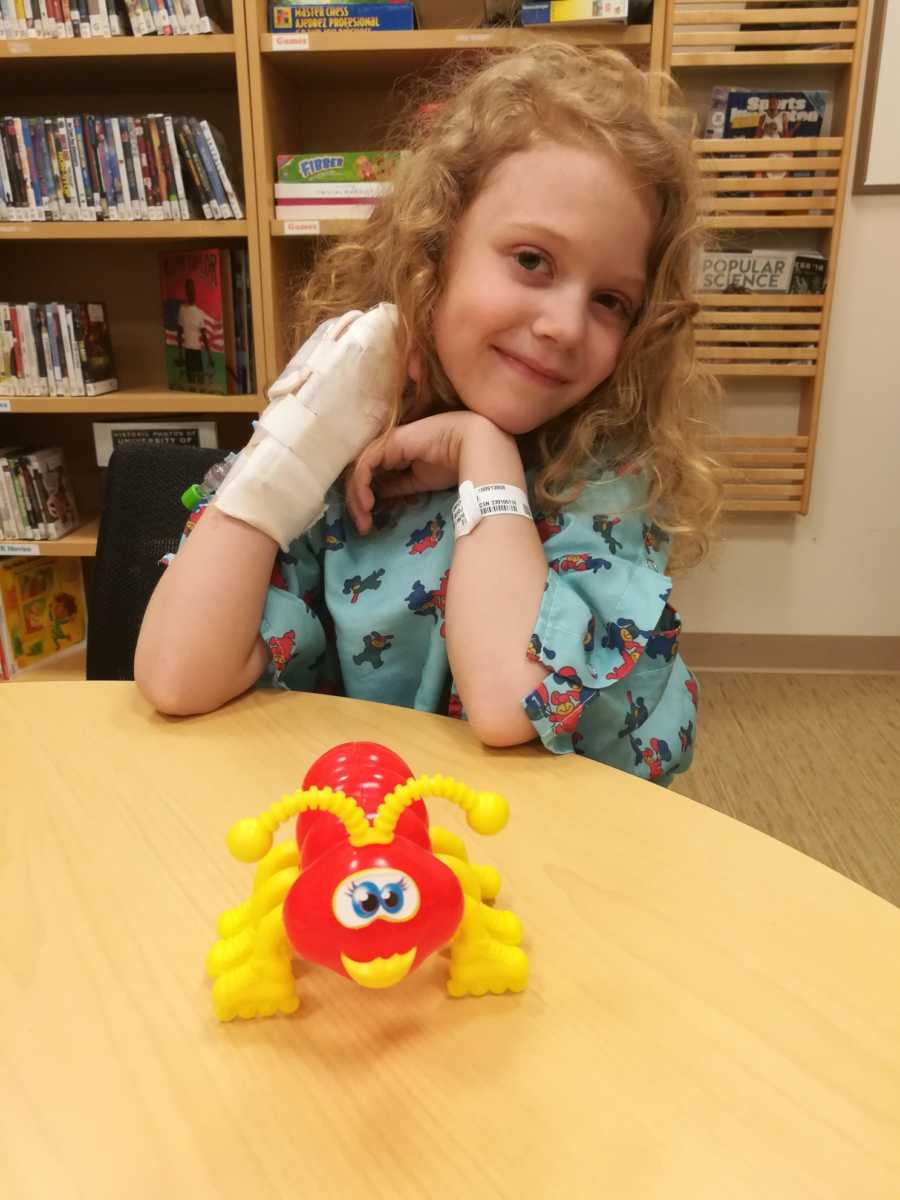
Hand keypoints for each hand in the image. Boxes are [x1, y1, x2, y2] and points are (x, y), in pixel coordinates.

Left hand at [346, 411, 498, 534]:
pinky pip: (366, 464)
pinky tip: (367, 502)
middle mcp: (388, 447)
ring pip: (360, 470)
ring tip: (363, 518)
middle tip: (362, 526)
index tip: (367, 524)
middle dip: (356, 503)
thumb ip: (399, 485)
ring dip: (357, 497)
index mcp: (396, 454)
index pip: (370, 476)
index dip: (363, 500)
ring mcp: (388, 442)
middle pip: (361, 474)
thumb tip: (381, 494)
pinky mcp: (389, 442)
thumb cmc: (456, 462)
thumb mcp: (420, 481)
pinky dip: (362, 484)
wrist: (477, 446)